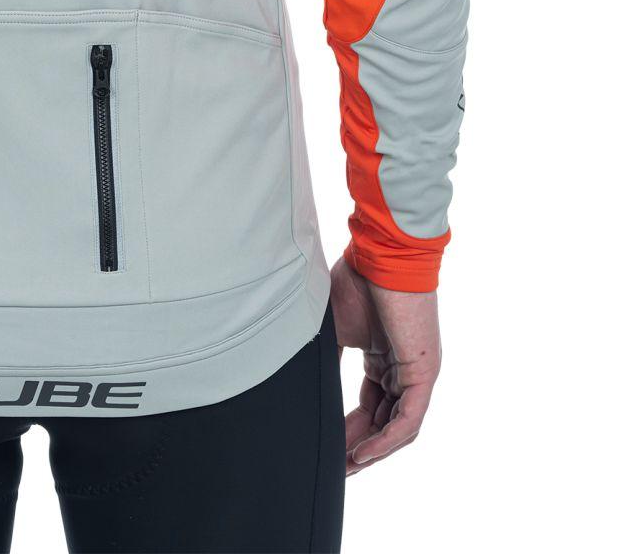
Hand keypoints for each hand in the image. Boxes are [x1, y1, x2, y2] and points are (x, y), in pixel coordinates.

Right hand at [329, 254, 440, 476]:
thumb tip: (300, 382)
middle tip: (334, 470)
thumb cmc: (356, 280)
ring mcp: (417, 373)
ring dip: (372, 450)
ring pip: (397, 427)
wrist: (380, 254)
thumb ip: (324, 357)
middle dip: (358, 449)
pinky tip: (364, 454)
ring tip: (346, 468)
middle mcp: (404, 370)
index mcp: (384, 359)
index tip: (328, 450)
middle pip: (383, 423)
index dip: (348, 432)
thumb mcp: (333, 327)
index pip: (369, 408)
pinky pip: (408, 419)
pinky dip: (387, 440)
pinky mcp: (424, 372)